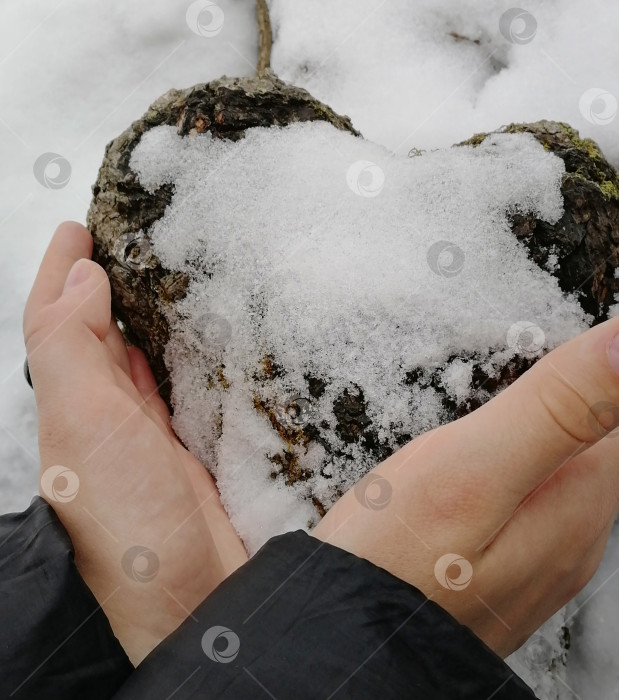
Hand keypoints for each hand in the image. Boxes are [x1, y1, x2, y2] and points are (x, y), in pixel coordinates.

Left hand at [23, 222, 247, 664]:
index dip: (61, 271)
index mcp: (68, 404)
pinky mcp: (179, 447)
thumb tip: (80, 278)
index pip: (57, 320)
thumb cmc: (129, 519)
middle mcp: (98, 416)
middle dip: (95, 286)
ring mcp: (139, 433)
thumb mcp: (84, 425)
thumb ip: (74, 348)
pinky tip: (172, 343)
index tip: (80, 226)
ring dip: (129, 317)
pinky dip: (162, 357)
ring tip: (143, 278)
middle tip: (116, 241)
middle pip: (90, 334)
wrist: (189, 592)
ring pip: (127, 358)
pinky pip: (165, 387)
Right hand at [313, 300, 618, 655]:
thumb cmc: (394, 561)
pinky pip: (567, 487)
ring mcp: (548, 549)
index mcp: (577, 492)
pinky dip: (580, 445)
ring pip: (604, 462)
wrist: (353, 647)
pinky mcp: (515, 557)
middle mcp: (578, 526)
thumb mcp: (474, 468)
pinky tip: (563, 446)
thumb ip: (564, 407)